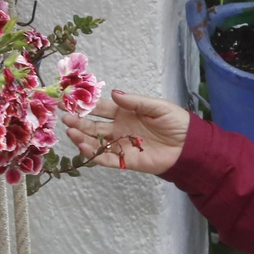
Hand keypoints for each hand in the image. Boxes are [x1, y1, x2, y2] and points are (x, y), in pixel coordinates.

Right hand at [59, 90, 190, 175]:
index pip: (101, 108)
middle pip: (94, 125)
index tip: (68, 101)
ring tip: (70, 131)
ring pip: (96, 141)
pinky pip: (107, 158)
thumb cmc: (176, 122)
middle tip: (64, 118)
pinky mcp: (126, 160)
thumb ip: (135, 102)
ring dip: (82, 137)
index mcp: (125, 112)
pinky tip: (84, 147)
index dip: (86, 105)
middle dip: (78, 121)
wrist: (190, 146)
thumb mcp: (157, 107)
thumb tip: (114, 93)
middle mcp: (120, 128)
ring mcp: (121, 144)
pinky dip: (94, 154)